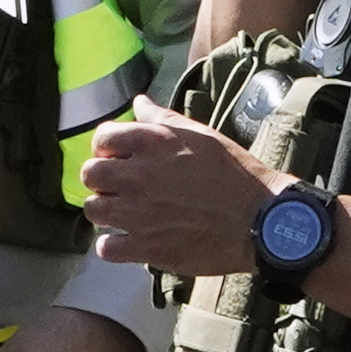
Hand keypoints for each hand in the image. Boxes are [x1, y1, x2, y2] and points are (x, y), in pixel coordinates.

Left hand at [80, 98, 283, 275]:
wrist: (259, 220)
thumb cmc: (234, 174)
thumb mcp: (201, 135)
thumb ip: (163, 119)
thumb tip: (139, 103)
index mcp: (153, 143)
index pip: (102, 137)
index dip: (108, 147)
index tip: (120, 156)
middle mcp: (139, 176)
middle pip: (91, 174)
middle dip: (103, 179)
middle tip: (121, 186)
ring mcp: (139, 214)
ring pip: (94, 210)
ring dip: (106, 210)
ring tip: (125, 212)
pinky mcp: (146, 247)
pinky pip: (107, 247)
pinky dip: (115, 244)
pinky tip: (130, 239)